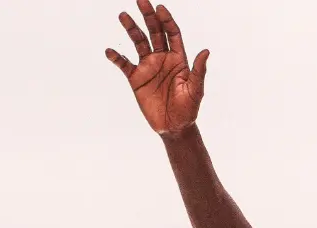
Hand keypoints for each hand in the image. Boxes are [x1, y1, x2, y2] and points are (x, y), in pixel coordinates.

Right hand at [105, 1, 207, 135]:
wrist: (174, 127)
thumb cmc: (188, 109)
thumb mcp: (196, 90)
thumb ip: (199, 70)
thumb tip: (206, 51)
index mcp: (178, 58)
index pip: (172, 34)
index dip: (166, 21)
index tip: (160, 9)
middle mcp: (162, 58)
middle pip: (154, 32)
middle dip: (148, 16)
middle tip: (141, 0)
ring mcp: (148, 66)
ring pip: (139, 42)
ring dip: (131, 29)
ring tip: (123, 15)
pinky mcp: (136, 78)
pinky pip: (124, 64)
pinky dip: (117, 57)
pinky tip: (110, 51)